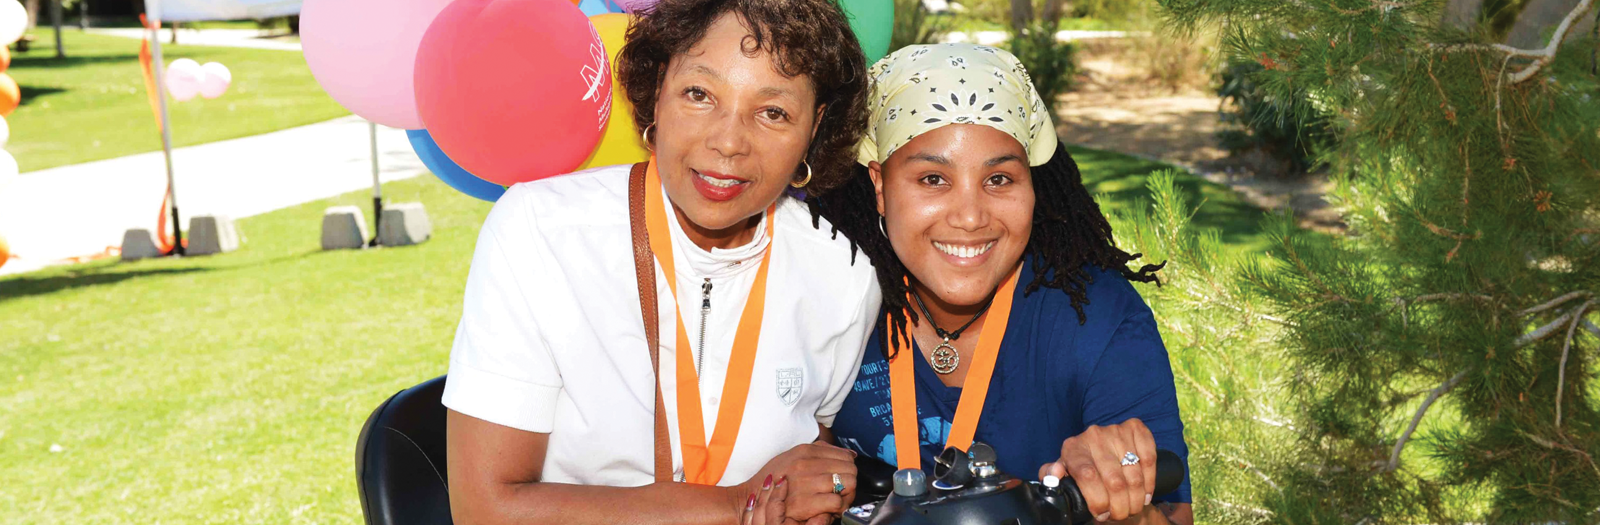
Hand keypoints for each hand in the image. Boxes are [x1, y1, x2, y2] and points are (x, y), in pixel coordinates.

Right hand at [743, 442, 856, 522]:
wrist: (754, 498)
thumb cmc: (775, 479)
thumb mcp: (794, 456)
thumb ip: (820, 452)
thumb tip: (850, 454)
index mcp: (805, 450)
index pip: (845, 455)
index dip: (848, 468)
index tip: (842, 477)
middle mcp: (806, 463)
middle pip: (850, 469)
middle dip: (849, 482)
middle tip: (841, 492)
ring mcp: (805, 482)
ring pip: (848, 484)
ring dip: (846, 496)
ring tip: (835, 501)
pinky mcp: (804, 502)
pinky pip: (836, 501)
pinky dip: (837, 507)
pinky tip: (829, 510)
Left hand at [1037, 418, 1156, 522]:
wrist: (1103, 449)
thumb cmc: (1082, 468)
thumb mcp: (1064, 474)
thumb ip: (1051, 475)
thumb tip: (1053, 475)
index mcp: (1073, 448)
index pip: (1087, 476)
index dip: (1098, 500)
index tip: (1102, 513)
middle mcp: (1093, 435)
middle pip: (1113, 480)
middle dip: (1120, 506)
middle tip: (1120, 515)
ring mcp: (1116, 430)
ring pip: (1133, 473)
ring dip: (1136, 498)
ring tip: (1133, 508)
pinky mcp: (1135, 428)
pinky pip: (1149, 458)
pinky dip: (1150, 481)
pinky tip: (1146, 493)